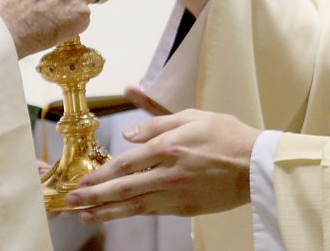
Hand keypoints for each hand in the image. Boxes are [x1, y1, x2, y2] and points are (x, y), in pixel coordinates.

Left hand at [64, 87, 259, 220]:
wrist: (257, 165)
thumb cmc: (226, 134)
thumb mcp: (192, 116)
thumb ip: (157, 121)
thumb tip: (128, 133)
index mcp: (170, 147)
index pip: (126, 163)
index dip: (101, 174)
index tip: (81, 180)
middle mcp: (169, 173)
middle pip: (124, 188)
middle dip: (94, 196)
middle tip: (71, 200)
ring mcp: (177, 194)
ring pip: (135, 206)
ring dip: (107, 211)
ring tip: (84, 214)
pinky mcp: (185, 208)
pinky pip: (152, 211)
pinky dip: (131, 213)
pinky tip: (116, 214)